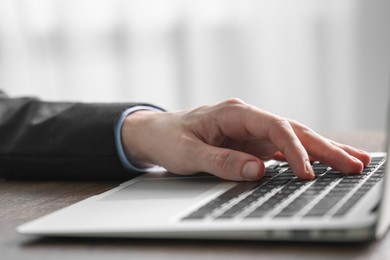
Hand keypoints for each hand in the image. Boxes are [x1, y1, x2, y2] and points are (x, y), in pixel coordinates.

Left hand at [121, 98, 370, 180]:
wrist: (155, 134)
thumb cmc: (169, 138)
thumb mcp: (189, 153)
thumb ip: (222, 161)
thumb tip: (257, 171)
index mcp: (233, 113)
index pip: (274, 127)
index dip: (294, 149)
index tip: (306, 172)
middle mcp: (247, 119)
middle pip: (292, 130)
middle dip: (323, 147)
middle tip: (354, 163)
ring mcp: (250, 132)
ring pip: (292, 139)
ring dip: (321, 150)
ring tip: (351, 161)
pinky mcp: (249, 144)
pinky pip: (281, 150)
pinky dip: (303, 157)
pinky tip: (321, 165)